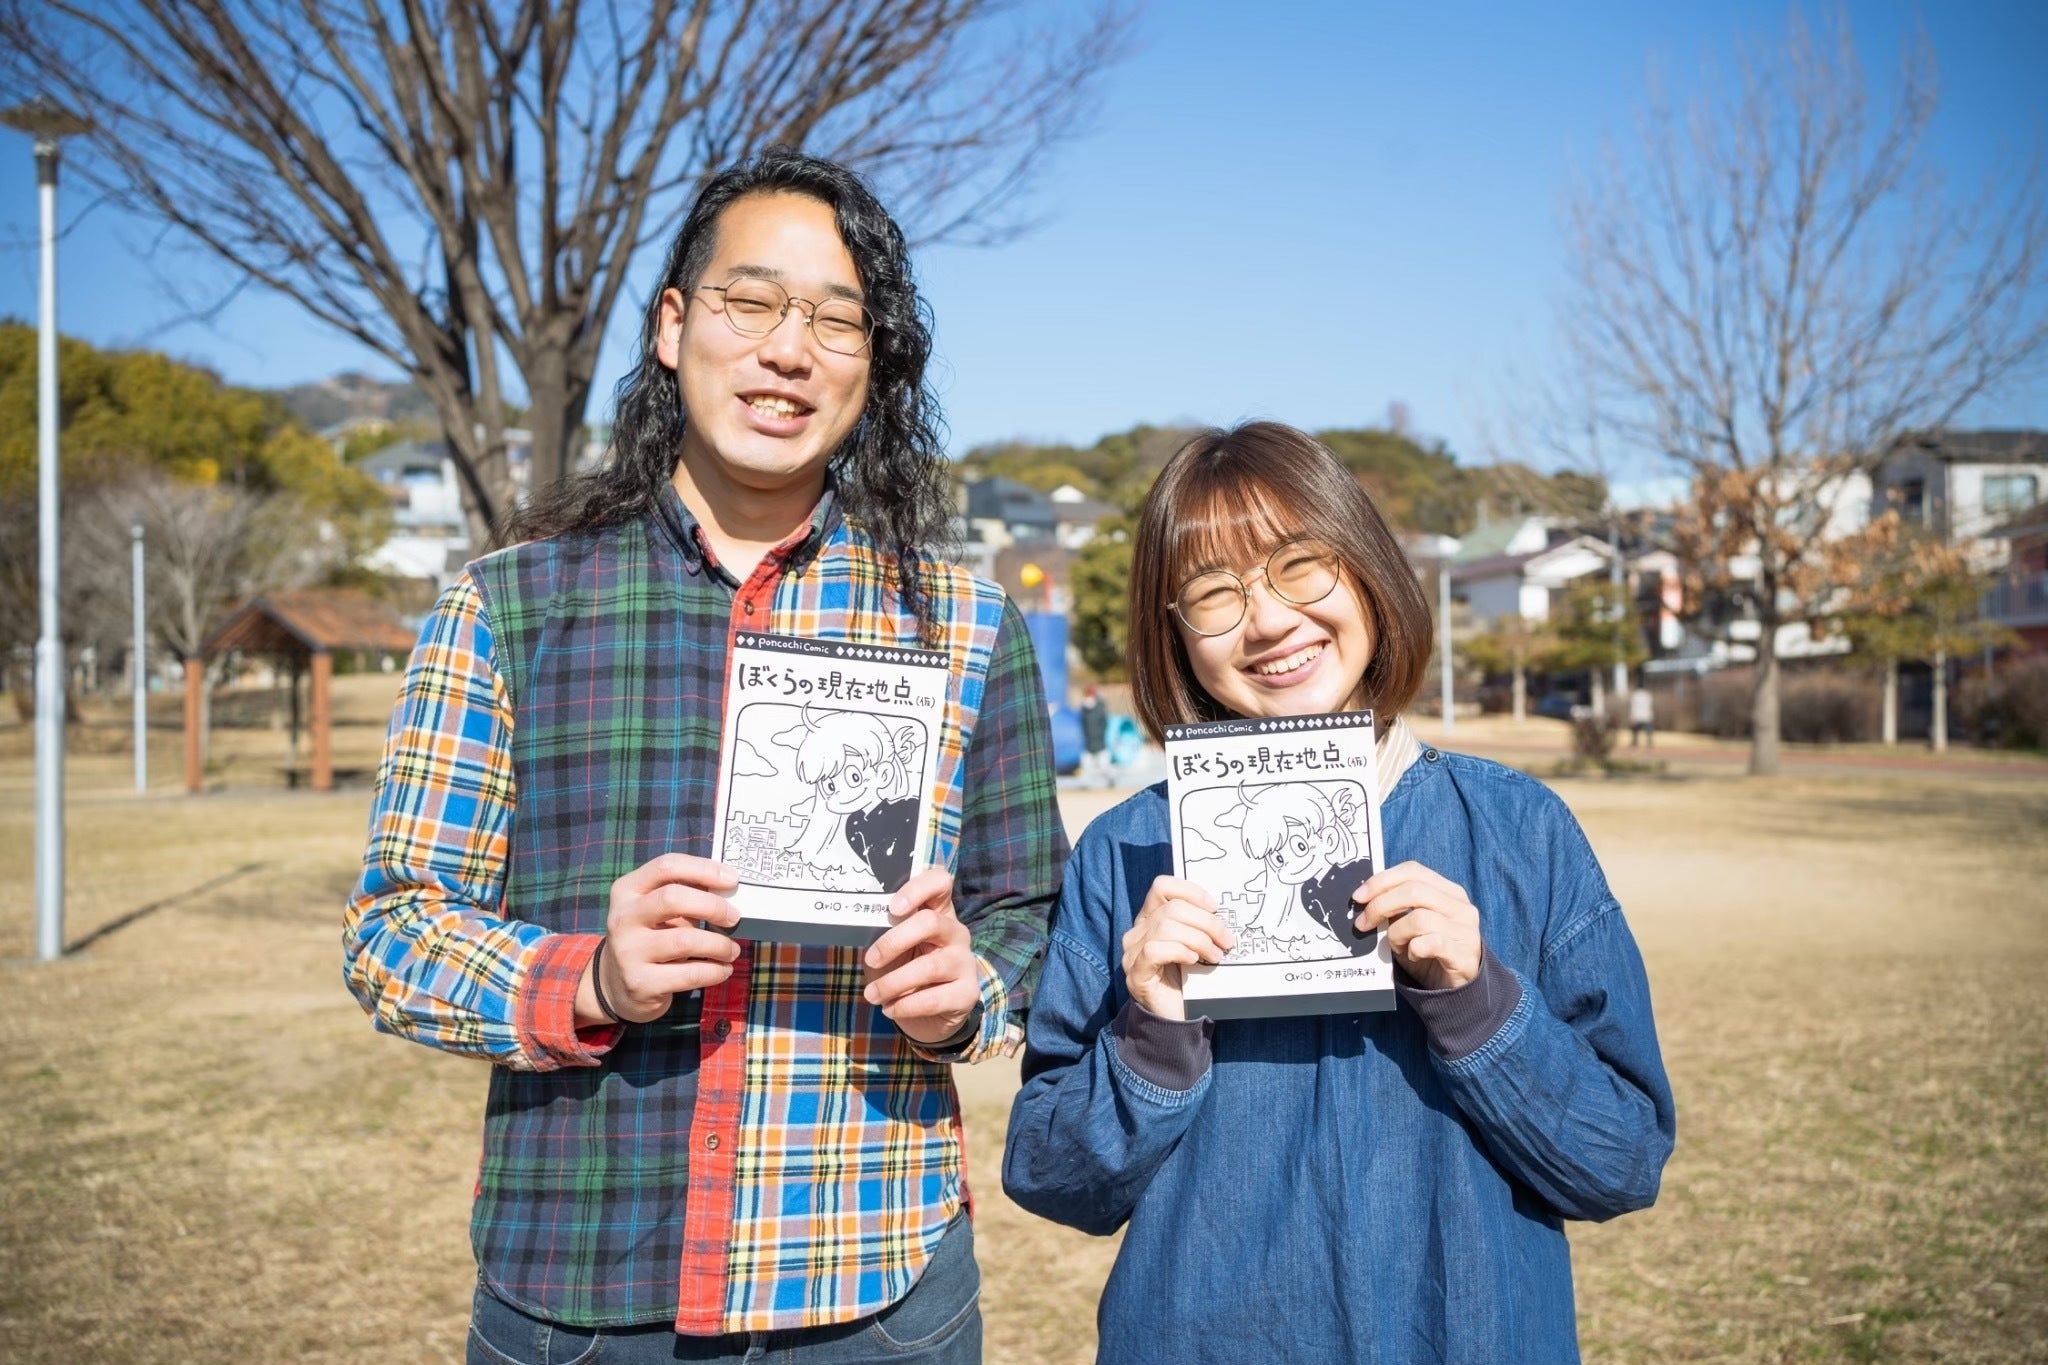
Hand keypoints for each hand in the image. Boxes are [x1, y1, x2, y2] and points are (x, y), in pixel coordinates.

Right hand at [581, 854, 742, 1025]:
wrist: (617, 985)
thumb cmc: (650, 937)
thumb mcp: (658, 911)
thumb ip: (686, 895)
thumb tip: (730, 890)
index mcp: (627, 890)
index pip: (666, 866)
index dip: (703, 869)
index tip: (732, 879)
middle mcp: (622, 918)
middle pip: (672, 898)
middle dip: (713, 906)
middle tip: (733, 918)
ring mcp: (628, 952)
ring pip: (686, 941)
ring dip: (720, 945)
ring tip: (732, 950)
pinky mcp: (641, 983)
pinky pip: (690, 974)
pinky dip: (715, 971)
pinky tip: (723, 969)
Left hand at [863, 867, 980, 1047]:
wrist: (929, 1017)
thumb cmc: (905, 972)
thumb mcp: (892, 949)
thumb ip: (882, 932)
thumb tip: (856, 921)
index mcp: (938, 912)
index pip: (940, 882)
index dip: (917, 889)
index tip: (893, 908)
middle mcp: (956, 933)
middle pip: (931, 923)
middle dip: (894, 941)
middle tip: (871, 960)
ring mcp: (965, 963)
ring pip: (930, 966)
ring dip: (893, 983)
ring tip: (872, 995)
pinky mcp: (967, 994)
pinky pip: (934, 999)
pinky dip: (905, 1005)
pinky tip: (890, 1008)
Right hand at [1120, 876, 1234, 1021]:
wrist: (1173, 1018)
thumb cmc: (1187, 979)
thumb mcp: (1194, 945)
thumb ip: (1198, 926)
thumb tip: (1221, 913)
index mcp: (1150, 918)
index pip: (1162, 886)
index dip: (1191, 891)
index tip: (1215, 908)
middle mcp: (1137, 931)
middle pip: (1172, 908)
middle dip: (1206, 922)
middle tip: (1226, 940)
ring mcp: (1132, 952)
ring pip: (1165, 927)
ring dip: (1198, 939)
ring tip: (1215, 955)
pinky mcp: (1135, 972)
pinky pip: (1155, 950)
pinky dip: (1179, 951)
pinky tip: (1193, 961)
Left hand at [1351, 861, 1482, 990]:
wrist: (1457, 986)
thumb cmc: (1428, 950)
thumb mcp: (1410, 924)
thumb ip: (1395, 907)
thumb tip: (1364, 898)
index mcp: (1448, 891)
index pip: (1413, 871)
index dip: (1382, 881)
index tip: (1358, 897)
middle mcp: (1460, 906)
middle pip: (1414, 891)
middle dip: (1380, 906)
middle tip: (1363, 924)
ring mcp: (1465, 930)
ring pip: (1419, 919)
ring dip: (1396, 934)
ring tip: (1396, 946)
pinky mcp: (1463, 954)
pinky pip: (1428, 944)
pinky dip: (1412, 950)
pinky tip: (1413, 956)